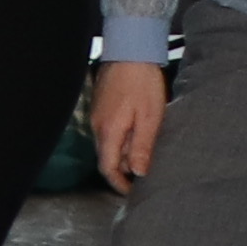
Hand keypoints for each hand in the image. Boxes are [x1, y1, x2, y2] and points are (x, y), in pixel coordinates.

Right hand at [92, 57, 170, 189]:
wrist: (129, 53)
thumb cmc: (142, 84)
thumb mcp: (150, 117)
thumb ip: (142, 146)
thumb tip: (138, 172)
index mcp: (110, 131)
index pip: (108, 167)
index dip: (119, 184)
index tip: (133, 193)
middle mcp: (98, 126)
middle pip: (107, 157)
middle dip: (122, 171)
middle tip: (143, 179)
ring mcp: (97, 116)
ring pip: (108, 145)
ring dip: (122, 155)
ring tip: (143, 159)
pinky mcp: (100, 107)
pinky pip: (108, 132)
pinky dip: (120, 140)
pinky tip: (135, 136)